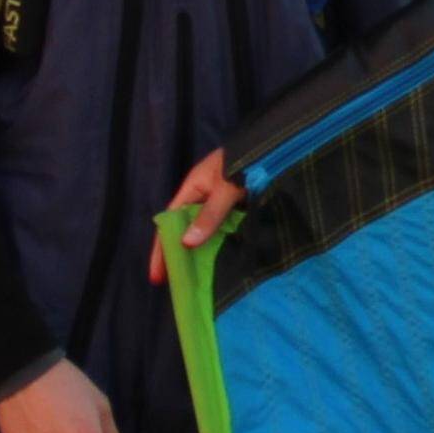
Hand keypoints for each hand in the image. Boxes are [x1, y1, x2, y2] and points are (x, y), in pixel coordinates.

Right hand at [144, 150, 247, 283]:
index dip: (162, 249)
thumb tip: (187, 243)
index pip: (170, 223)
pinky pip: (226, 230)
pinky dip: (222, 246)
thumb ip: (209, 215)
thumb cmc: (247, 161)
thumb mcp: (225, 188)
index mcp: (193, 188)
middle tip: (177, 285)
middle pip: (186, 230)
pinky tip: (223, 264)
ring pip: (206, 232)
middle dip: (180, 256)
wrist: (276, 146)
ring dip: (202, 253)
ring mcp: (222, 203)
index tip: (157, 276)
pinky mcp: (240, 208)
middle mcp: (204, 196)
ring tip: (197, 281)